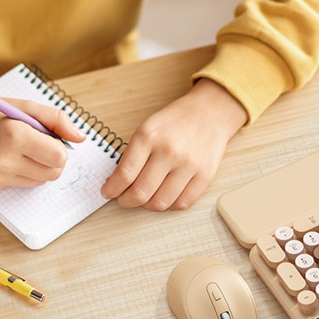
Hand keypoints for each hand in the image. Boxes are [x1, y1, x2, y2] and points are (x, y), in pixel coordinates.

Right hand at [0, 98, 85, 189]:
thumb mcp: (26, 107)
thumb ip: (57, 120)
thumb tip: (81, 137)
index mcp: (15, 135)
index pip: (59, 156)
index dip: (60, 147)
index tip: (49, 138)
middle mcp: (5, 159)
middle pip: (53, 173)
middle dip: (52, 159)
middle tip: (38, 144)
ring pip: (41, 181)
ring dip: (39, 166)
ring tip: (23, 150)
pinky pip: (24, 184)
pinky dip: (24, 172)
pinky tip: (11, 158)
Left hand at [100, 79, 247, 210]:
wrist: (209, 112)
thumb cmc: (175, 121)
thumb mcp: (146, 128)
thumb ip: (131, 155)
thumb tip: (117, 182)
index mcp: (148, 137)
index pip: (124, 175)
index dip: (112, 189)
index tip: (108, 192)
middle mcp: (169, 151)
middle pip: (140, 193)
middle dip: (126, 201)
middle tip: (124, 199)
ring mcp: (188, 165)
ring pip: (160, 203)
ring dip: (147, 206)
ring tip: (145, 197)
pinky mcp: (205, 175)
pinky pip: (182, 203)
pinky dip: (169, 205)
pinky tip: (165, 196)